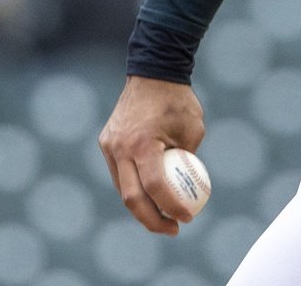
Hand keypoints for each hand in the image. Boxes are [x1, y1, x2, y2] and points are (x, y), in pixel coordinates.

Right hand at [98, 76, 206, 234]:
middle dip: (152, 220)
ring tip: (163, 217)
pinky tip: (151, 195)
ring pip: (123, 188)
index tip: (186, 219)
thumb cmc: (178, 101)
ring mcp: (109, 146)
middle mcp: (121, 148)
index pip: (156, 188)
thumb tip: (192, 191)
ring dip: (141, 206)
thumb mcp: (194, 130)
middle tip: (172, 228)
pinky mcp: (106, 143)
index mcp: (143, 144)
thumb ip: (188, 160)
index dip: (171, 208)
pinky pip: (120, 173)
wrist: (152, 72)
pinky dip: (134, 187)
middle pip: (132, 198)